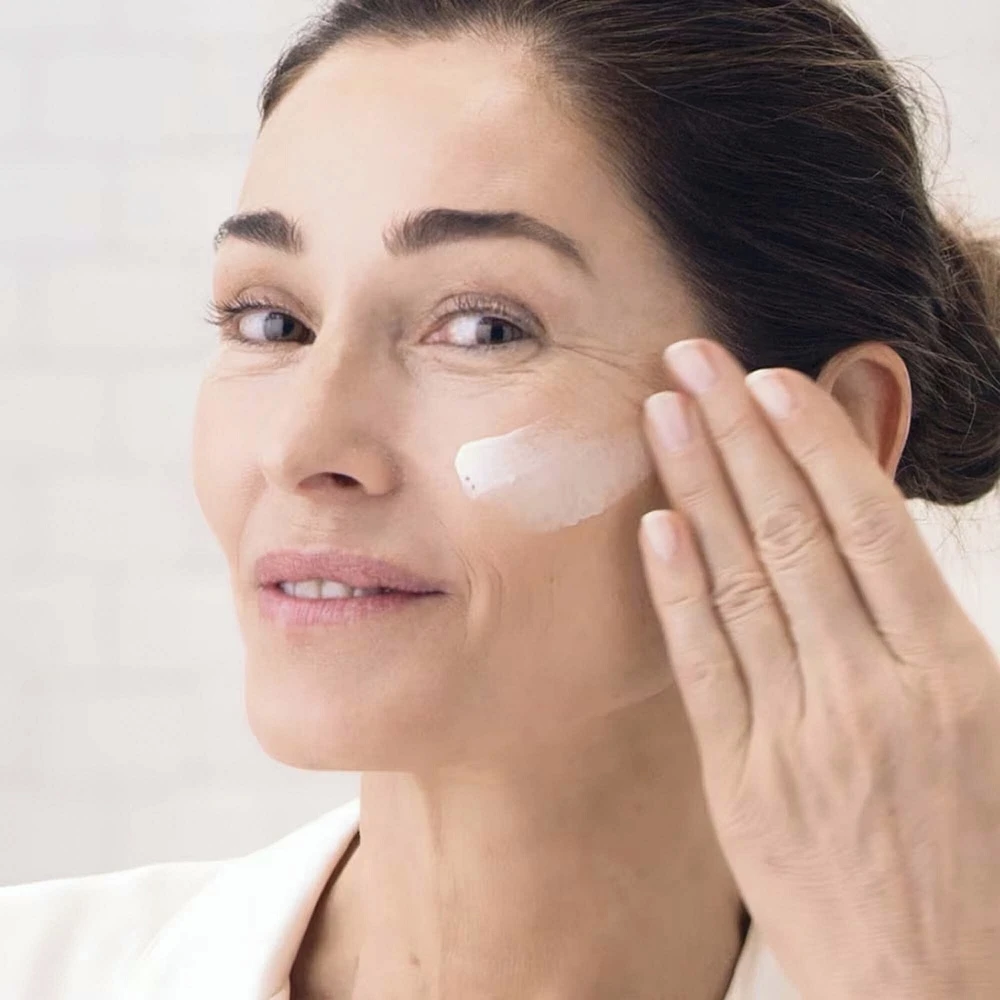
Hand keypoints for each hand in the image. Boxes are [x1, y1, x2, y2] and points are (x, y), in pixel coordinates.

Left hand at [637, 337, 999, 998]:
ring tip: (664, 413)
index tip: (770, 379)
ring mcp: (798, 735)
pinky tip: (655, 526)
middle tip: (693, 357)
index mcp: (951, 676)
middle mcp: (870, 692)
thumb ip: (944, 637)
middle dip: (737, 434)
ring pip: (740, 582)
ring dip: (698, 488)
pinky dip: (679, 592)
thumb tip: (886, 542)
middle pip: (792, 533)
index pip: (867, 526)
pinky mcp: (741, 780)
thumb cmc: (990, 869)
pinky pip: (705, 667)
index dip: (814, 442)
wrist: (940, 995)